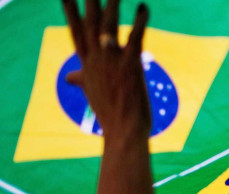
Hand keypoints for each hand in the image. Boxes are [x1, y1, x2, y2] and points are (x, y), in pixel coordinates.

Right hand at [62, 0, 150, 137]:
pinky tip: (143, 7)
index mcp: (87, 64)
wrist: (123, 131)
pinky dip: (139, 22)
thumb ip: (81, 79)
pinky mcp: (130, 66)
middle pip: (89, 23)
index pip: (76, 33)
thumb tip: (70, 77)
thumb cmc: (110, 113)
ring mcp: (111, 62)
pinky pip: (135, 37)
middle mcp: (96, 59)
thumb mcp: (92, 92)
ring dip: (113, 5)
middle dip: (89, 3)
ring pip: (109, 26)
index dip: (71, 13)